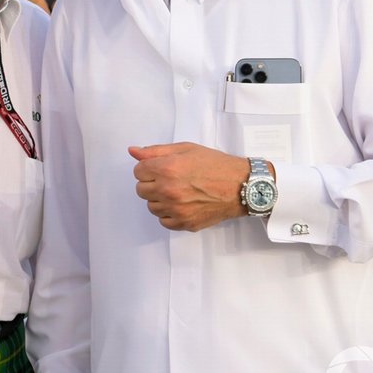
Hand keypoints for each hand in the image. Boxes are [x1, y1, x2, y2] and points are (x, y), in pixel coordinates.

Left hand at [130, 142, 247, 230]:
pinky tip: (182, 204)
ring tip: (178, 191)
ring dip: (159, 199)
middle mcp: (168, 191)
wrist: (240, 186)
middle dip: (152, 183)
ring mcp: (176, 210)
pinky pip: (163, 221)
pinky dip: (169, 214)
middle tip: (170, 179)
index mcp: (167, 169)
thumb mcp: (186, 149)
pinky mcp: (185, 223)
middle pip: (141, 190)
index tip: (160, 168)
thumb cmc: (215, 164)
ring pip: (151, 207)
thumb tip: (133, 151)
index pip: (138, 171)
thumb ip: (156, 151)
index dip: (148, 168)